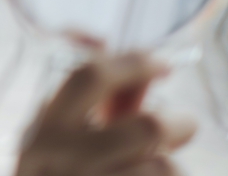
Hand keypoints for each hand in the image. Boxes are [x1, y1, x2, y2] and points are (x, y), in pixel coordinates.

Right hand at [17, 52, 196, 175]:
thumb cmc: (55, 173)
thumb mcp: (62, 136)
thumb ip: (103, 103)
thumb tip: (143, 70)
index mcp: (47, 127)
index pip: (89, 77)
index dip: (132, 62)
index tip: (159, 63)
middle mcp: (67, 158)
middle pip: (147, 128)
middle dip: (177, 122)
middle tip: (180, 125)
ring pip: (164, 169)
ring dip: (169, 165)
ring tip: (157, 164)